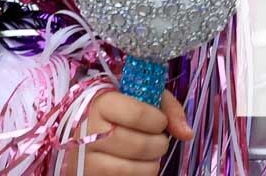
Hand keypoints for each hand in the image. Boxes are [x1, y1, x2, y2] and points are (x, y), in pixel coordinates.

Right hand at [64, 89, 192, 173]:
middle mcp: (88, 132)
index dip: (158, 121)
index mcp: (101, 104)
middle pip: (139, 146)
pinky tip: (137, 166)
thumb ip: (168, 108)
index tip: (160, 122)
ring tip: (149, 155)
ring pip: (131, 170)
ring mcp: (84, 160)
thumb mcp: (141, 97)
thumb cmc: (116, 111)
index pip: (139, 115)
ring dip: (151, 164)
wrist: (78, 130)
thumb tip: (187, 133)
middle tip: (158, 141)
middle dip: (159, 145)